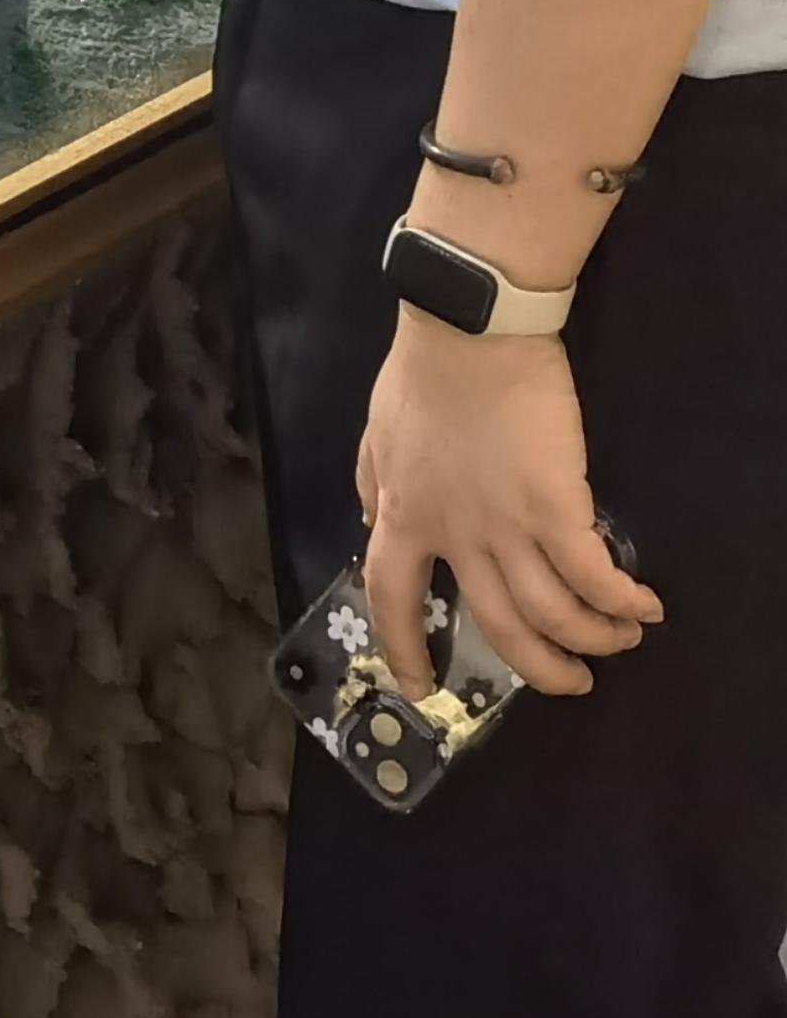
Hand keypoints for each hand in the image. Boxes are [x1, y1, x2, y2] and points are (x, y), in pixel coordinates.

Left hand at [355, 310, 658, 696]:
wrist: (469, 331)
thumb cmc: (423, 376)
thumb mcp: (377, 435)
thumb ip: (377, 486)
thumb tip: (374, 523)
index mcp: (404, 514)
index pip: (391, 596)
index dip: (403, 647)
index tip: (419, 686)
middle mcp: (454, 534)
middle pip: (497, 627)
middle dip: (540, 668)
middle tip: (571, 682)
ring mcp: (506, 524)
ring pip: (552, 614)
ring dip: (592, 639)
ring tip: (618, 641)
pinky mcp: (555, 506)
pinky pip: (592, 575)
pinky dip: (622, 600)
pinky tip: (643, 607)